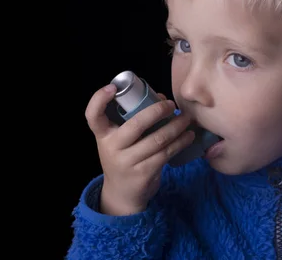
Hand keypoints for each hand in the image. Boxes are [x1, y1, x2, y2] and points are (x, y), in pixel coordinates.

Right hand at [84, 84, 194, 215]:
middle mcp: (112, 148)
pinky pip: (165, 154)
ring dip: (176, 127)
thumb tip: (161, 98)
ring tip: (186, 119)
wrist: (122, 194)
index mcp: (103, 135)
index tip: (112, 88)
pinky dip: (180, 142)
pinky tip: (188, 136)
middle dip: (157, 111)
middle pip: (136, 125)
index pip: (93, 115)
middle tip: (171, 105)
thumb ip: (134, 119)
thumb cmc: (124, 157)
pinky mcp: (144, 173)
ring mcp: (127, 162)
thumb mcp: (119, 140)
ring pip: (157, 139)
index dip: (99, 99)